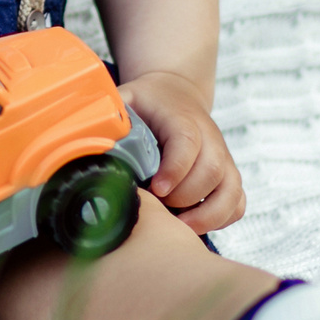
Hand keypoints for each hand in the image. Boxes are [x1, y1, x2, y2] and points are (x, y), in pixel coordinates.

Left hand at [118, 70, 243, 232]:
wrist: (176, 93)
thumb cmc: (147, 103)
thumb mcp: (124, 98)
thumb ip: (108, 116)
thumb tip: (82, 137)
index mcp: (182, 118)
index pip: (187, 142)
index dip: (175, 168)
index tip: (157, 189)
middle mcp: (210, 138)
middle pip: (211, 172)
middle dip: (184, 197)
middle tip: (158, 206)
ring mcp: (223, 158)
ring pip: (230, 191)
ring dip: (206, 215)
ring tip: (177, 226)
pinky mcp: (229, 176)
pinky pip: (237, 203)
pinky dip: (221, 219)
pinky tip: (193, 225)